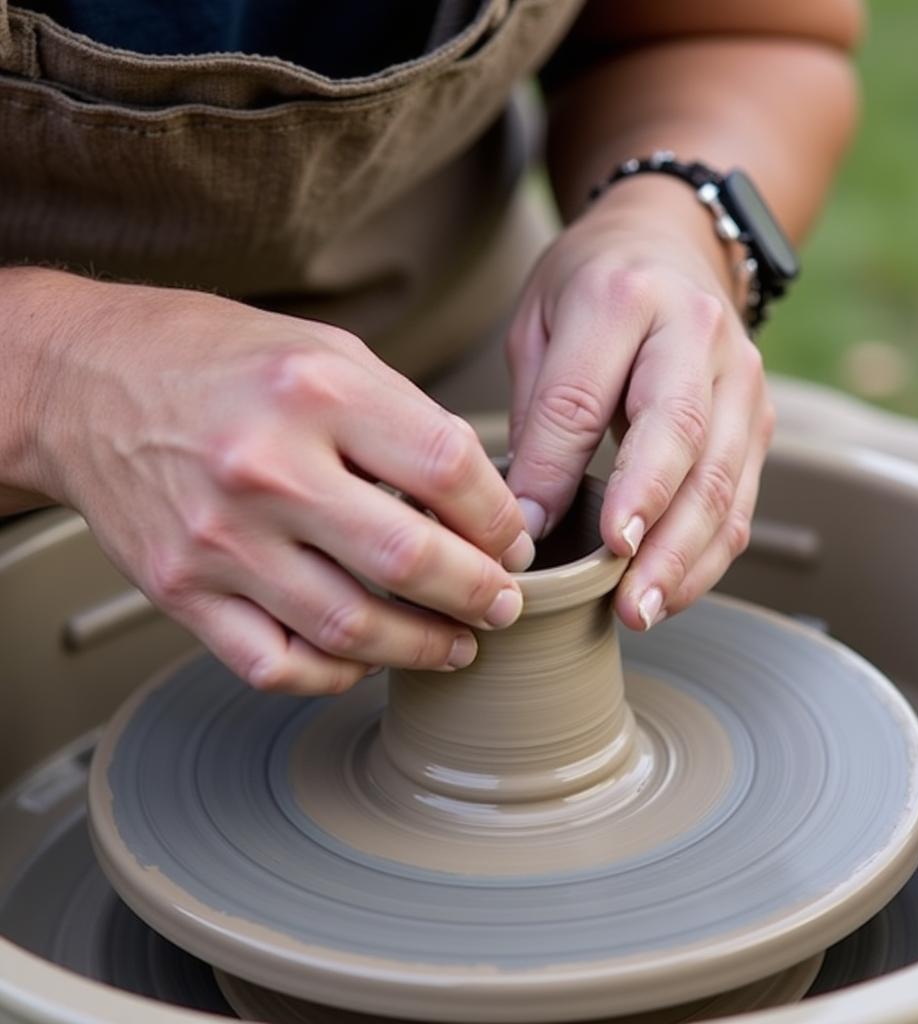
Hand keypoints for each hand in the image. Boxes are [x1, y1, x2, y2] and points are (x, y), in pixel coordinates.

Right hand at [32, 275, 533, 692]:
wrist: (85, 382)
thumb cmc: (212, 360)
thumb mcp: (323, 352)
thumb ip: (404, 420)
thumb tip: (476, 498)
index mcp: (315, 392)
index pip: (449, 469)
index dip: (498, 517)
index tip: (511, 539)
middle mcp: (266, 467)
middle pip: (410, 558)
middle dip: (480, 593)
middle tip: (504, 603)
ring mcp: (219, 538)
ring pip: (349, 626)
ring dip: (422, 646)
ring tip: (456, 643)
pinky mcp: (181, 590)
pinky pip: (275, 663)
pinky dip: (334, 674)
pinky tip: (365, 659)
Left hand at [505, 175, 773, 629]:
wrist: (673, 243)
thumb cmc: (591, 286)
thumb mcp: (540, 324)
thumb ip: (539, 411)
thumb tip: (529, 516)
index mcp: (624, 298)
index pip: (584, 397)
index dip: (556, 470)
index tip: (526, 535)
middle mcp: (697, 334)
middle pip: (677, 437)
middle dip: (646, 522)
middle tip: (614, 591)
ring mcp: (741, 379)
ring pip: (721, 479)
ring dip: (683, 556)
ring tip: (641, 611)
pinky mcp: (759, 420)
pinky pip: (740, 498)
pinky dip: (708, 555)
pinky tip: (671, 592)